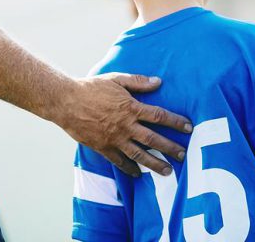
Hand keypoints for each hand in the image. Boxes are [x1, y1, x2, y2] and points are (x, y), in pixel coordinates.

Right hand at [58, 73, 191, 176]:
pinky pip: (119, 161)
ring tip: (168, 171)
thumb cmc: (91, 87)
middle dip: (170, 147)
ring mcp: (114, 138)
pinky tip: (138, 174)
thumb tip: (158, 82)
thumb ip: (137, 81)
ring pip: (139, 154)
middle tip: (184, 155)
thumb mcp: (115, 79)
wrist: (66, 101)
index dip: (175, 122)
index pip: (159, 116)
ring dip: (155, 163)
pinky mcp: (103, 147)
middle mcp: (125, 125)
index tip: (188, 127)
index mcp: (130, 108)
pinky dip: (129, 169)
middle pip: (153, 139)